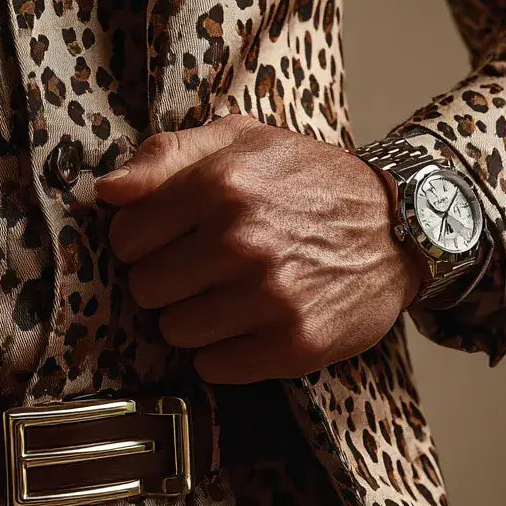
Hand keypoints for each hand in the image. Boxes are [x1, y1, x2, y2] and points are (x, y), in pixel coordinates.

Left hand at [95, 114, 426, 383]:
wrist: (399, 228)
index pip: (126, 237)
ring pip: (175, 332)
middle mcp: (242, 241)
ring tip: (231, 295)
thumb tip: (106, 190)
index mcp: (222, 183)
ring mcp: (269, 297)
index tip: (174, 237)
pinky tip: (251, 324)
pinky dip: (224, 352)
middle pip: (146, 289)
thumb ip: (167, 154)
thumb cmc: (311, 181)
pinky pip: (214, 367)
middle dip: (167, 280)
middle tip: (206, 267)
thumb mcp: (244, 138)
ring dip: (195, 318)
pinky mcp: (293, 344)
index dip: (144, 239)